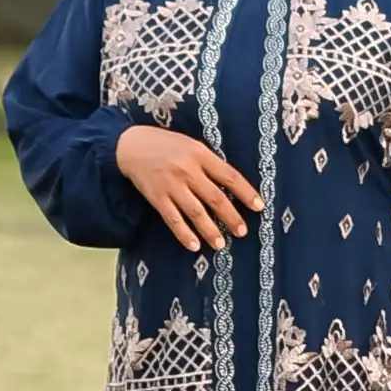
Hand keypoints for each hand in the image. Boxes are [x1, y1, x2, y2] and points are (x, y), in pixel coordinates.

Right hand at [116, 125, 263, 251]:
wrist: (131, 145)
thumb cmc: (167, 145)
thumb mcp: (192, 145)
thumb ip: (209, 162)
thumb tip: (232, 184)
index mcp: (200, 155)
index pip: (229, 176)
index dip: (246, 192)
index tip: (259, 206)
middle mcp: (187, 170)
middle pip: (215, 197)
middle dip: (231, 217)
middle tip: (242, 232)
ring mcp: (171, 185)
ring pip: (195, 211)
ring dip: (209, 230)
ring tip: (220, 244)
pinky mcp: (156, 197)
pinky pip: (173, 219)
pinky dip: (184, 233)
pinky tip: (194, 245)